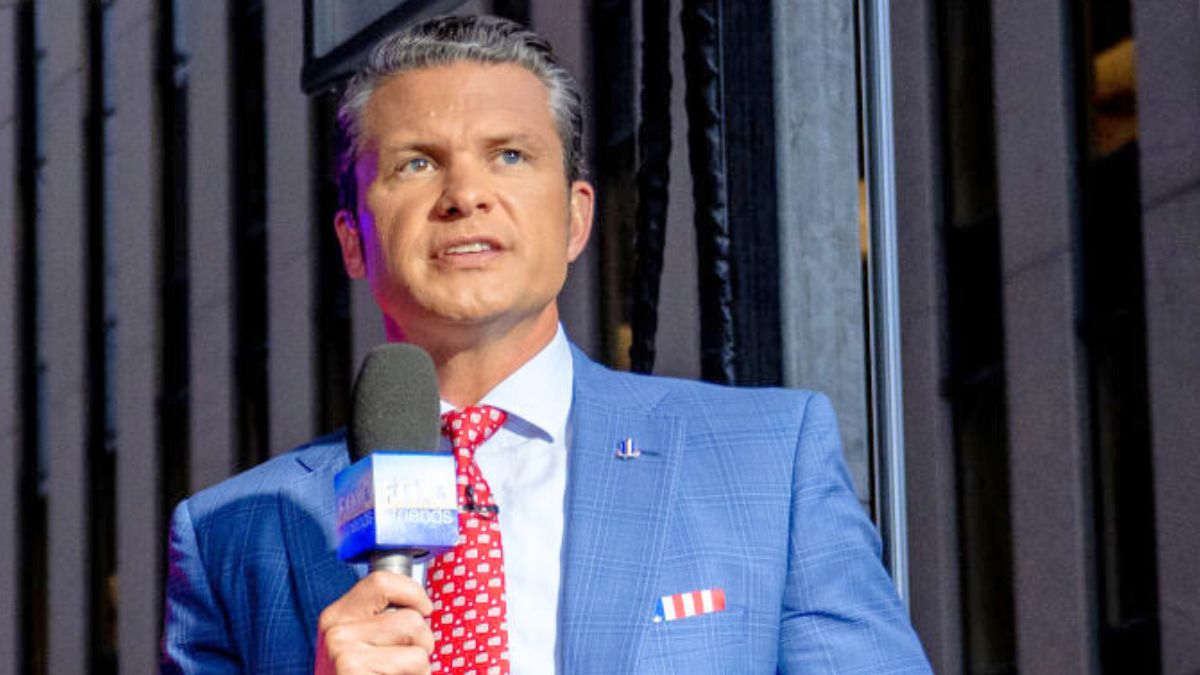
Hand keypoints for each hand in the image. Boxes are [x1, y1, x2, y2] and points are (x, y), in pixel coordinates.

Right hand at [314, 571, 434, 673]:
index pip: (381, 581)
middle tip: (405, 666)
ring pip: (419, 649)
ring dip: (421, 669)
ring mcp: (344, 654)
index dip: (413, 593)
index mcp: (336, 617)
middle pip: (411, 619)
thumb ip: (381, 622)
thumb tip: (422, 607)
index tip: (425, 609)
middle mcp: (336, 632)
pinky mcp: (354, 672)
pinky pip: (415, 665)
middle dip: (423, 645)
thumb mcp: (364, 646)